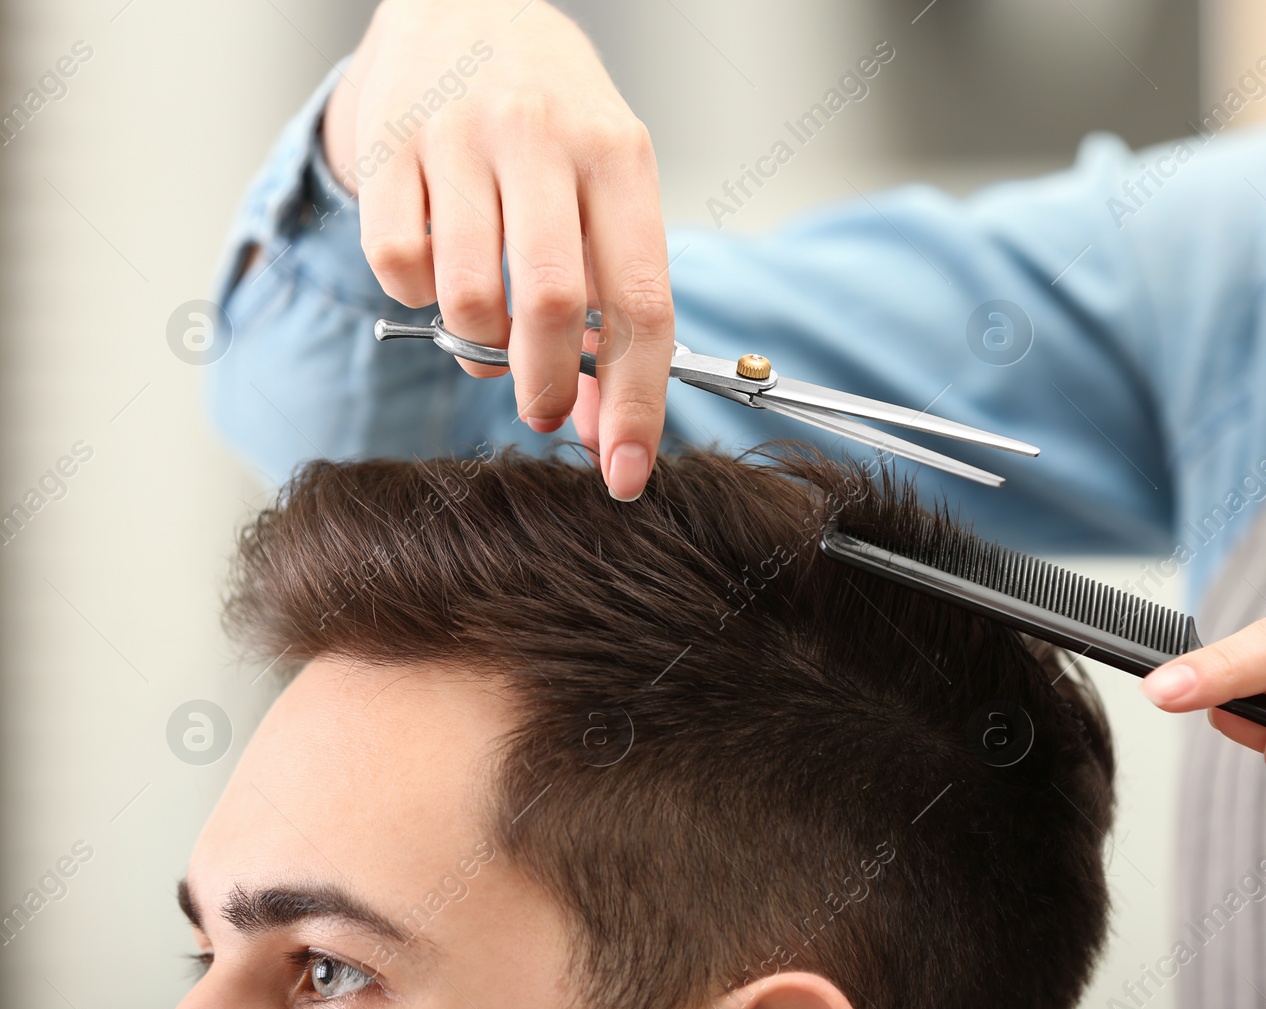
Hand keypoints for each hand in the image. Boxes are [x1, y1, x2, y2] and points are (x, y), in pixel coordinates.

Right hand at [324, 0, 670, 500]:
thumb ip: (613, 309)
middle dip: (547, 390)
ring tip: (488, 326)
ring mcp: (460, 136)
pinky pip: (397, 265)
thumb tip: (604, 432)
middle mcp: (543, 140)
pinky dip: (418, 296)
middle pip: (551, 308)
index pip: (642, 305)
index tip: (626, 473)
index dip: (639, 403)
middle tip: (542, 411)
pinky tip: (437, 268)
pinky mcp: (390, 143)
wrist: (469, 6)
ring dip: (477, 346)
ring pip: (466, 297)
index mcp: (620, 158)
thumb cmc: (554, 124)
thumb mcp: (609, 194)